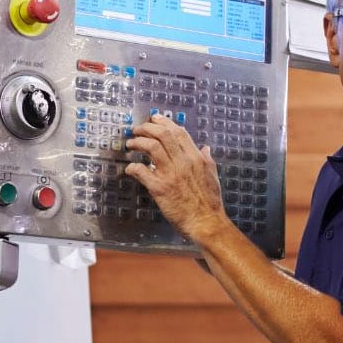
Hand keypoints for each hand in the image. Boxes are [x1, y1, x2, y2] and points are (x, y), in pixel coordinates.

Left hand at [124, 113, 228, 242]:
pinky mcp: (160, 188)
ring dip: (138, 142)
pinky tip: (130, 169)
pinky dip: (133, 167)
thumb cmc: (209, 202)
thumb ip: (207, 159)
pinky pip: (141, 171)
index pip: (178, 132)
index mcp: (196, 158)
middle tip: (137, 130)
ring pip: (151, 147)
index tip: (154, 119)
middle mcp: (183, 162)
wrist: (205, 222)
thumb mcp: (212, 176)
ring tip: (131, 144)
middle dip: (147, 128)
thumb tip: (206, 148)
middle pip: (162, 134)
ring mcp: (170, 174)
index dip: (164, 123)